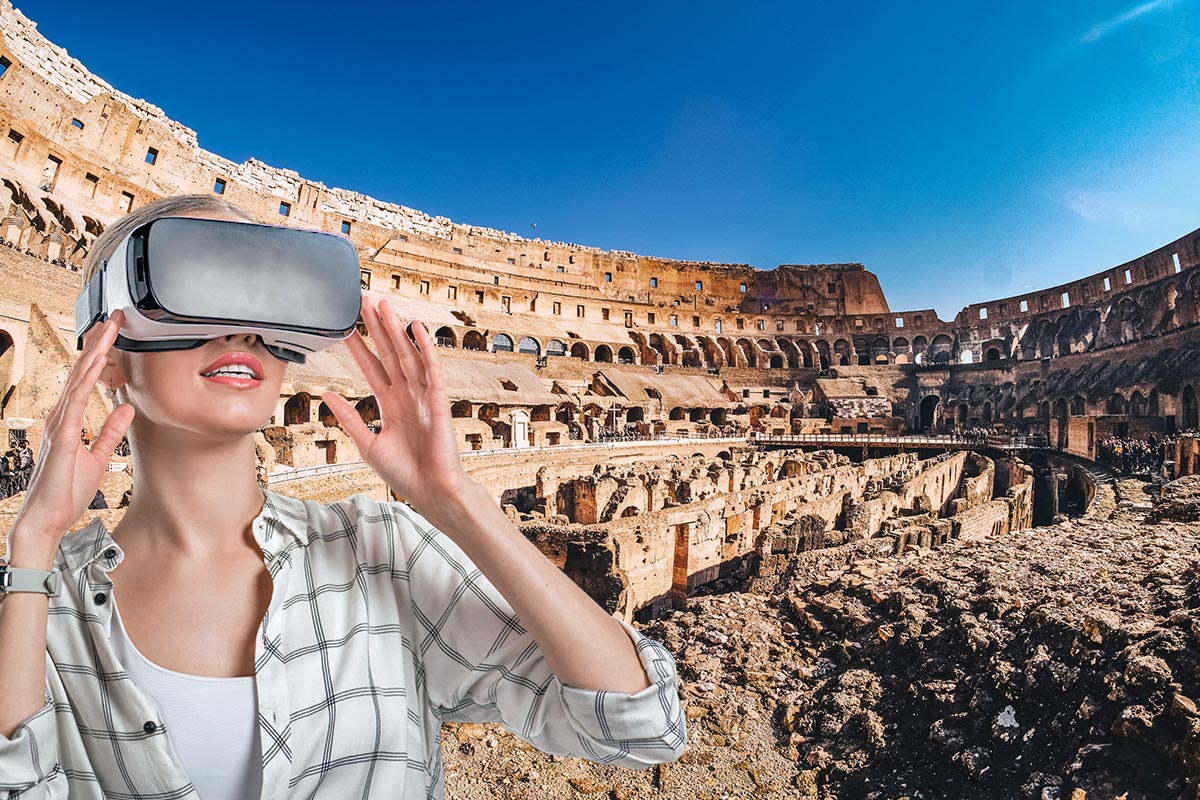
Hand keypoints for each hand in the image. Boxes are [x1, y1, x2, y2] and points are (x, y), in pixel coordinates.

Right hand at [11, 311, 135, 552]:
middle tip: (114, 318)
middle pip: (81, 371)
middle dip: (98, 343)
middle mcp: (61, 416)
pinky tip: (95, 365)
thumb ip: (110, 432)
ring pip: (78, 380)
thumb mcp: (98, 456)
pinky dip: (85, 382)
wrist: (47, 518)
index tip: (114, 333)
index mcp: (69, 419)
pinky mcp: (62, 436)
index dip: (100, 354)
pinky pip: (74, 404)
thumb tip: (126, 408)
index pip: (86, 379)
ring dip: (94, 354)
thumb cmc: (67, 491)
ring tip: (107, 330)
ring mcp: (59, 424)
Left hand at [322, 297, 474, 517]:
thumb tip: (327, 394)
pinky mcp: (439, 402)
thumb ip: (349, 418)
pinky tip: (415, 328)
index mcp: (390, 405)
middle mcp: (406, 395)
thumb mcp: (368, 444)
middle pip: (388, 353)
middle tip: (362, 301)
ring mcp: (423, 396)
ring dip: (394, 330)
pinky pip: (431, 370)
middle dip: (374, 328)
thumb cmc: (405, 474)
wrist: (431, 493)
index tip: (344, 326)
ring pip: (406, 355)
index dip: (358, 346)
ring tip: (383, 305)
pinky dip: (424, 348)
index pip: (371, 368)